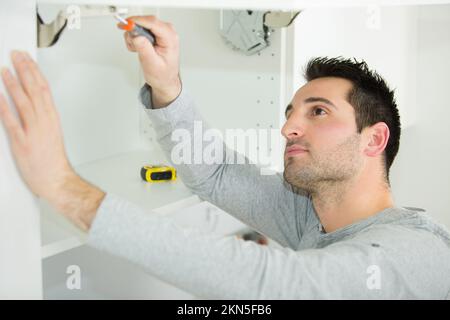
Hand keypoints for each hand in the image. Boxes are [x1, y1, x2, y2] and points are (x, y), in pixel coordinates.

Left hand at [0, 51, 104, 230]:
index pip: (43, 89)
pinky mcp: (22, 143)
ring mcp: (33, 131)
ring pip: (23, 102)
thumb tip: (29, 102)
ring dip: (13, 83)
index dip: (34, 72)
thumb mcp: (51, 134)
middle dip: (24, 70)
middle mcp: (44, 122)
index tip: (26, 60)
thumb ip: (40, 117)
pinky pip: (11, 121)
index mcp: (51, 119)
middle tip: (16, 56)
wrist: (56, 180)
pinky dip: (4, 107)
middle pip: (34, 90)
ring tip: (5, 69)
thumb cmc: (53, 161)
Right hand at [121, 15, 181, 107]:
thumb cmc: (163, 75)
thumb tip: (136, 36)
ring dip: (134, 36)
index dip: (137, 21)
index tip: (126, 24)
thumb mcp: (152, 64)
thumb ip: (144, 49)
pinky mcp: (154, 33)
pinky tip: (138, 48)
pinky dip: (135, 38)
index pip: (152, 22)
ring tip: (137, 50)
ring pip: (141, 25)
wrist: (165, 80)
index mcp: (170, 38)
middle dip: (134, 32)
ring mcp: (160, 32)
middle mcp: (167, 32)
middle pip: (145, 21)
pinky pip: (140, 29)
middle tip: (132, 45)